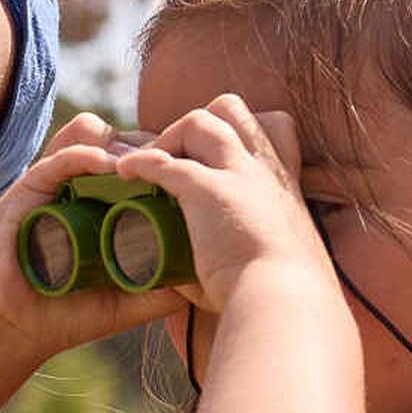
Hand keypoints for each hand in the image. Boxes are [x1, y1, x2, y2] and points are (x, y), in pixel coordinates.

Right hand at [0, 114, 178, 368]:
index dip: (163, 156)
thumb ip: (162, 291)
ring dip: (120, 144)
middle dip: (149, 145)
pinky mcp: (26, 189)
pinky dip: (84, 155)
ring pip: (89, 135)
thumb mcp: (126, 303)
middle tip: (173, 164)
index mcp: (99, 203)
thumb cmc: (64, 316)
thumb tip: (206, 283)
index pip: (135, 158)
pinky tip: (106, 165)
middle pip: (119, 139)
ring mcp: (51, 184)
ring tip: (142, 167)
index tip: (190, 171)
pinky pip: (58, 160)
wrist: (10, 330)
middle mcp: (76, 186)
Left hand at [113, 97, 342, 319]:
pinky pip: (164, 161)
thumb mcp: (276, 266)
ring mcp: (237, 176)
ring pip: (199, 121)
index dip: (244, 131)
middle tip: (176, 161)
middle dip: (197, 124)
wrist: (287, 305)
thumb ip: (244, 257)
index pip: (277, 127)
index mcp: (285, 187)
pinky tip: (124, 174)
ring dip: (168, 138)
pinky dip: (140, 163)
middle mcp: (264, 172)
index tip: (219, 160)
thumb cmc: (283, 299)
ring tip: (148, 168)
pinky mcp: (207, 191)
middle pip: (231, 108)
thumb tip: (204, 274)